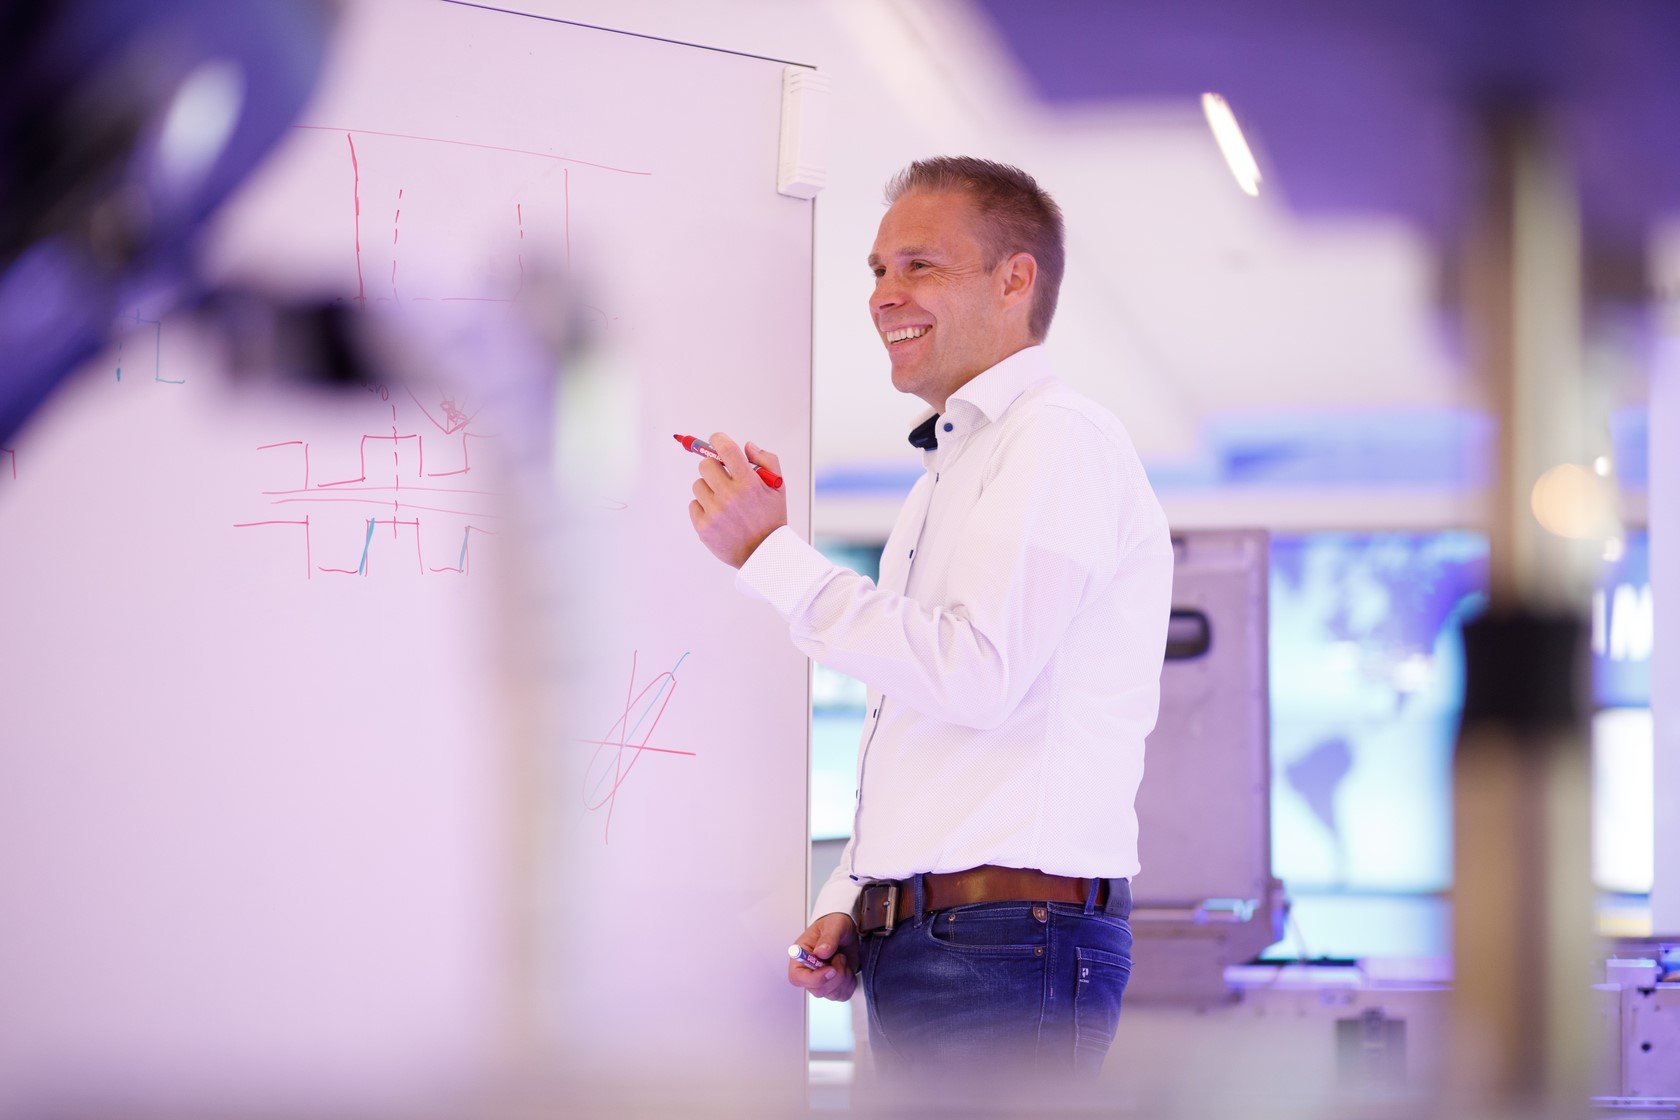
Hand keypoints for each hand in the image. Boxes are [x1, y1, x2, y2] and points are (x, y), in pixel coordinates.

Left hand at [688, 432, 786, 568]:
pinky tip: (718, 515)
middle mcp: (730, 496)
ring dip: (709, 489)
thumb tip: (747, 446)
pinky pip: (693, 505)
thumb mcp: (778, 487)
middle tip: (723, 477)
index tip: (716, 441)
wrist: (764, 555)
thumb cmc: (771, 518)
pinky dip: (703, 507)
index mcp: (749, 483)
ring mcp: (715, 512)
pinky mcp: (704, 527)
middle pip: (705, 465)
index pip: (725, 449)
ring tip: (723, 501)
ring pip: (698, 485)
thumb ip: (767, 461)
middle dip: (714, 467)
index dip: (718, 440)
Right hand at [787, 912, 858, 1001]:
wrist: (847, 931)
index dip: (814, 979)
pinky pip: (842, 995)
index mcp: (801, 956)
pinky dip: (850, 984)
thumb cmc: (834, 925)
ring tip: (843, 960)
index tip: (830, 969)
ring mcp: (822, 980)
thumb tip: (821, 952)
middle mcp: (809, 972)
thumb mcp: (834, 925)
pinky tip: (848, 969)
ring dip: (844, 979)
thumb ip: (828, 938)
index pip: (797, 977)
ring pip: (831, 994)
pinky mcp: (835, 985)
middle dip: (835, 977)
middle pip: (817, 990)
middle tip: (841, 957)